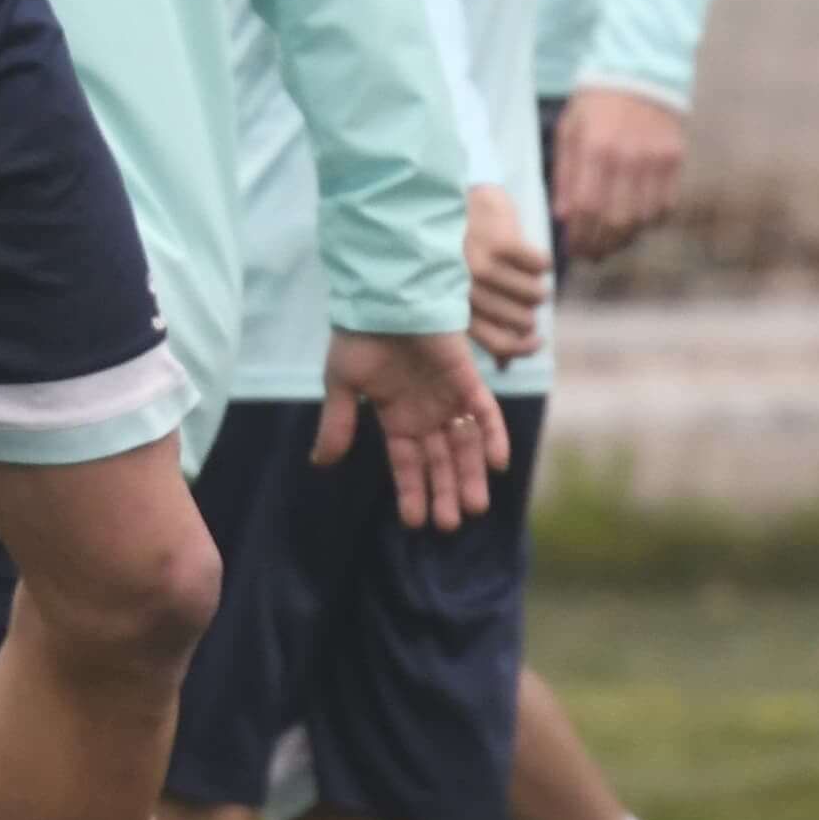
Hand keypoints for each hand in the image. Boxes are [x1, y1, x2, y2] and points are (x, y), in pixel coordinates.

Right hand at [313, 327, 509, 530]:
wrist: (382, 295)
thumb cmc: (358, 335)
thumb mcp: (341, 383)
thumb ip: (337, 423)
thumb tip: (320, 463)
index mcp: (396, 416)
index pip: (407, 462)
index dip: (412, 490)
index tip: (415, 522)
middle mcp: (425, 411)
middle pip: (440, 460)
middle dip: (445, 491)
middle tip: (450, 524)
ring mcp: (448, 396)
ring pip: (465, 443)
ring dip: (470, 473)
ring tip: (475, 506)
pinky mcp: (466, 377)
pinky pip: (485, 412)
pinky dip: (493, 436)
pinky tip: (498, 463)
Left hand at [462, 183, 551, 364]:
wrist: (444, 196)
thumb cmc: (454, 251)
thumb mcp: (457, 291)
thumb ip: (480, 328)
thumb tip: (505, 365)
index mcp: (450, 308)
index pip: (499, 345)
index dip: (523, 348)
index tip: (537, 342)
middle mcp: (464, 291)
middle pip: (522, 321)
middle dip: (530, 312)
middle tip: (526, 300)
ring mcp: (482, 266)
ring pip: (535, 295)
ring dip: (538, 287)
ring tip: (527, 277)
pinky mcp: (500, 242)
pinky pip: (540, 266)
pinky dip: (540, 262)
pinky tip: (526, 255)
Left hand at [545, 84, 690, 264]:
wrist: (641, 72)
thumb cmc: (596, 104)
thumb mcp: (570, 131)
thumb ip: (566, 174)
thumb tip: (564, 217)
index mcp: (596, 147)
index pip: (588, 207)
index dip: (580, 236)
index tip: (573, 249)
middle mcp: (628, 156)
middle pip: (617, 220)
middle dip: (601, 245)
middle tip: (590, 255)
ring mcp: (656, 160)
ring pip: (643, 219)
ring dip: (624, 239)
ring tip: (609, 245)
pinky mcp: (675, 161)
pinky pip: (665, 206)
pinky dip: (649, 223)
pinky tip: (634, 224)